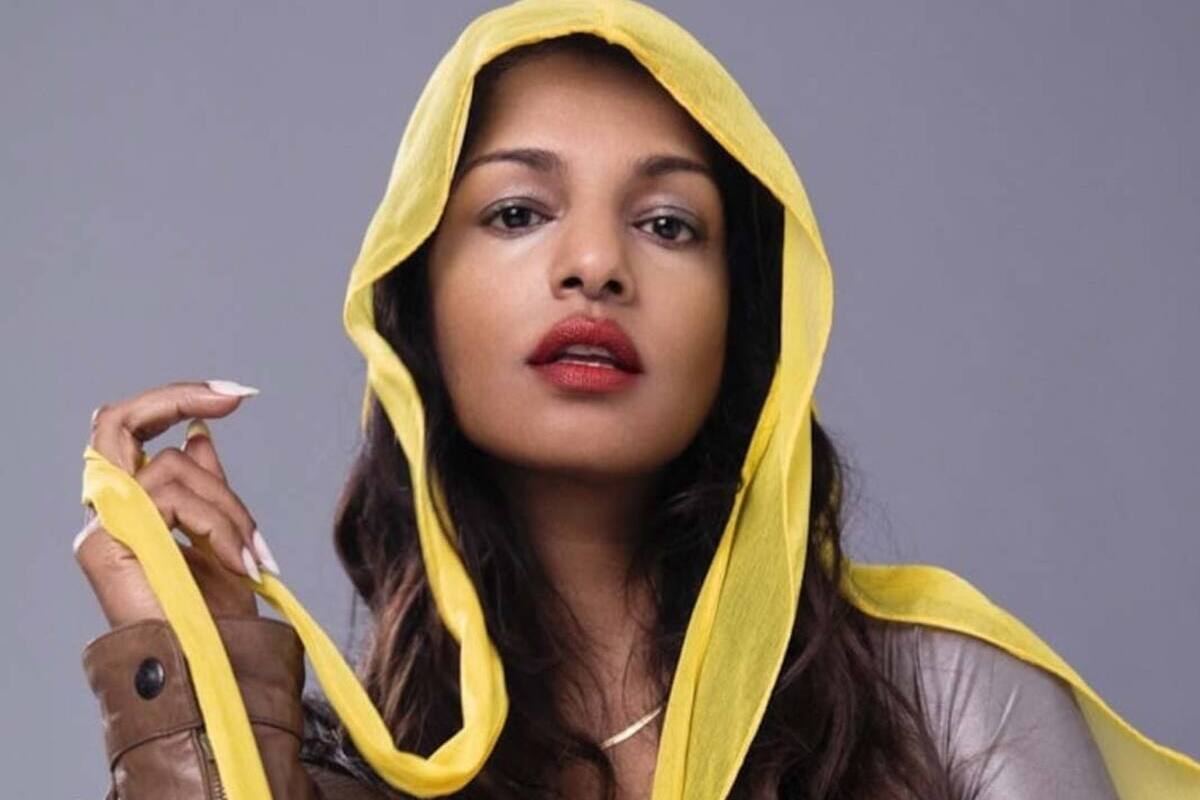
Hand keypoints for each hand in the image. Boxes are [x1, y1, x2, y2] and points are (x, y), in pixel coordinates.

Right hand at [74, 380, 278, 629]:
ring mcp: (102, 527)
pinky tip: (240, 563)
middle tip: (235, 396)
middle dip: (176, 396)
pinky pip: (170, 499)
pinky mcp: (106, 543)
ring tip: (253, 557)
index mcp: (133, 506)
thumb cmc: (217, 617)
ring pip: (172, 465)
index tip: (237, 394)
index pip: (132, 432)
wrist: (211, 670)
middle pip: (117, 422)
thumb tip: (199, 434)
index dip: (176, 401)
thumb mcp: (221, 535)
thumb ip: (205, 489)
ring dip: (229, 507)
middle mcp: (108, 512)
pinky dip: (218, 525)